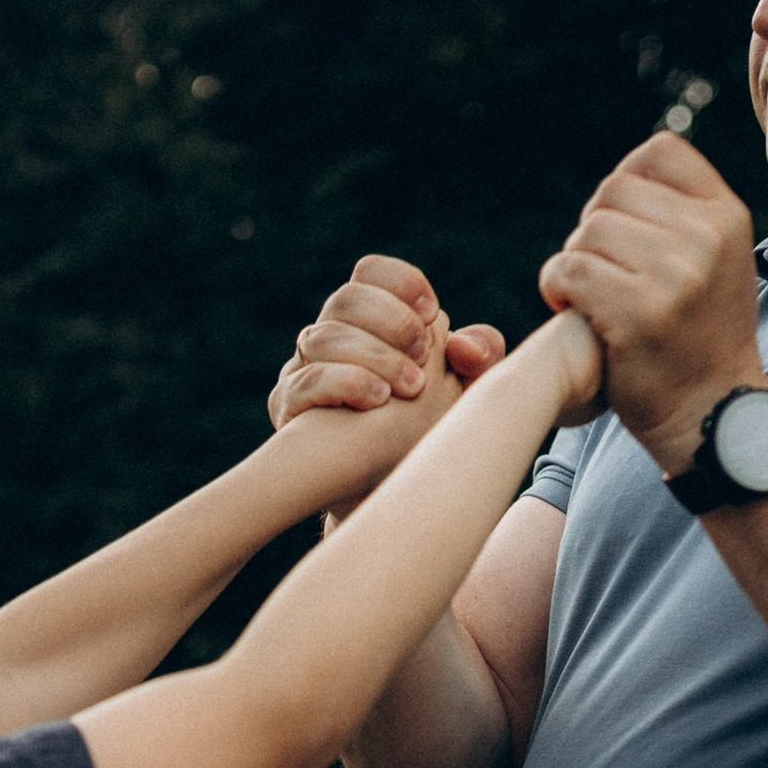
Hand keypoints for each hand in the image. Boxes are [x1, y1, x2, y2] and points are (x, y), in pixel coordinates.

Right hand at [287, 303, 463, 517]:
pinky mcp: (288, 408)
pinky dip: (347, 383)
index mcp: (368, 322)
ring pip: (323, 336)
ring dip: (375, 356)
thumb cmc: (422, 432)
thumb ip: (478, 360)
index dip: (400, 283)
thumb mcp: (463, 394)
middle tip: (424, 354)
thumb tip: (466, 346)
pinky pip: (307, 381)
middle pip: (346, 298)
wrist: (384, 492)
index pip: (371, 274)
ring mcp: (302, 370)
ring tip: (412, 386)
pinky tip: (378, 399)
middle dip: (391, 321)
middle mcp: (330, 339)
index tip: (432, 312)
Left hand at [538, 135, 764, 475]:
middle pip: (612, 192)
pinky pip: (568, 271)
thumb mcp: (717, 261)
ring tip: (590, 298)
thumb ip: (682, 214)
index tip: (624, 230)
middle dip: (593, 231)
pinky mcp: (638, 314)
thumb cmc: (701, 336)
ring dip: (573, 264)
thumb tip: (625, 174)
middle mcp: (707, 237)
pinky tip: (572, 311)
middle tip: (601, 275)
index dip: (625, 185)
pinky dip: (556, 289)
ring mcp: (675, 275)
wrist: (712, 414)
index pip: (659, 152)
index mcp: (727, 215)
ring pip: (587, 232)